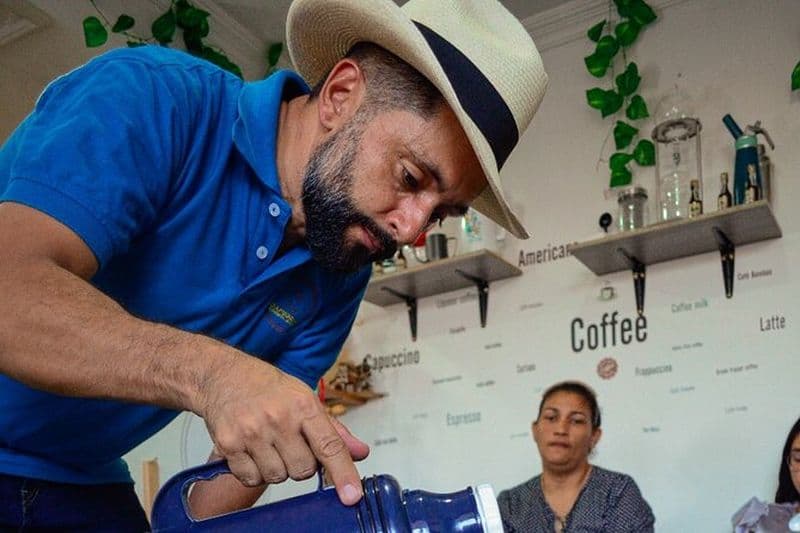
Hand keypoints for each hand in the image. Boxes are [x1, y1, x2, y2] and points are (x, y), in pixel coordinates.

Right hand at [197, 354, 369, 504]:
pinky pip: (251, 478)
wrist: (222, 376)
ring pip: (278, 477)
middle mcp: (278, 418)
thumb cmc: (267, 387)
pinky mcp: (228, 444)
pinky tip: (252, 449)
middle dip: (301, 464)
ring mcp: (252, 432)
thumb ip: (333, 431)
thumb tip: (360, 453)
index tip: (352, 494)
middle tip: (290, 443)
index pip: (329, 446)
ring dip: (277, 468)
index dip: (343, 473)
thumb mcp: (305, 399)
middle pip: (303, 470)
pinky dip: (254, 471)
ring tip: (269, 443)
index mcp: (303, 405)